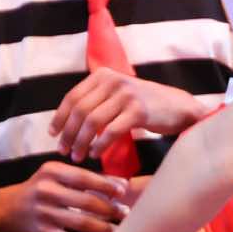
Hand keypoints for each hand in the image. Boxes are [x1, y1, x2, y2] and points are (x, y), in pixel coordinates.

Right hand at [0, 162, 128, 231]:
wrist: (6, 209)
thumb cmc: (40, 189)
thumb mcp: (56, 175)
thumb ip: (86, 178)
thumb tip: (123, 185)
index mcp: (52, 172)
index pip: (85, 178)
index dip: (107, 186)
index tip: (124, 192)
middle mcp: (46, 191)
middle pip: (86, 202)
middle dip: (110, 209)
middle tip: (126, 214)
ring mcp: (43, 214)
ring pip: (82, 224)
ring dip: (105, 229)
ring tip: (119, 230)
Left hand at [52, 67, 213, 161]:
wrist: (178, 107)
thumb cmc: (145, 105)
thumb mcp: (117, 94)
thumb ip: (96, 100)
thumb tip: (65, 122)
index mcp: (104, 75)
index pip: (72, 97)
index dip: (59, 118)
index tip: (53, 134)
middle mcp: (114, 81)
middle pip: (80, 111)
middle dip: (68, 134)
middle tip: (64, 151)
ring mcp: (126, 95)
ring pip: (93, 122)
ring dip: (81, 143)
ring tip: (78, 156)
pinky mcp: (138, 111)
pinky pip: (111, 132)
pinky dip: (100, 146)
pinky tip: (96, 154)